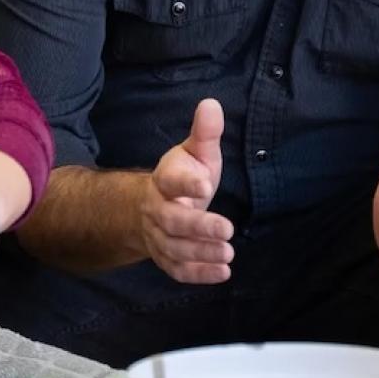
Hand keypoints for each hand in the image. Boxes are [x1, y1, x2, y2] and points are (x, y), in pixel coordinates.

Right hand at [140, 99, 234, 283]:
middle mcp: (157, 211)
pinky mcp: (166, 258)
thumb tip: (212, 104)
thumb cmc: (182, 177)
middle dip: (198, 227)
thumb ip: (205, 133)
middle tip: (227, 230)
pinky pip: (178, 269)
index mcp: (163, 181)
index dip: (186, 183)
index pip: (170, 181)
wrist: (149, 208)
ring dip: (201, 253)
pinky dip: (198, 274)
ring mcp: (159, 237)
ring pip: (175, 249)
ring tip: (228, 254)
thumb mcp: (195, 153)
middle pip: (172, 221)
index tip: (204, 185)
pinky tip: (223, 273)